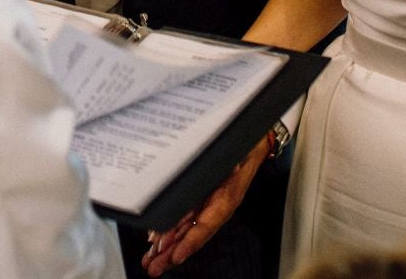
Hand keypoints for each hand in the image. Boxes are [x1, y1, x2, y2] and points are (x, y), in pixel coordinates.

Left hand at [140, 136, 270, 274]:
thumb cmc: (245, 144)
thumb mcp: (234, 152)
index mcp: (226, 198)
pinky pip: (186, 217)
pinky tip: (157, 241)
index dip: (190, 243)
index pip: (206, 225)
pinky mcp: (203, 197)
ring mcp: (210, 202)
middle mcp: (217, 205)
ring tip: (151, 261)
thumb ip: (226, 166)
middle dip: (172, 253)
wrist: (254, 139)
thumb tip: (219, 173)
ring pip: (187, 228)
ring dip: (168, 246)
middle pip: (192, 234)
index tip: (175, 257)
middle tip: (153, 268)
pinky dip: (171, 231)